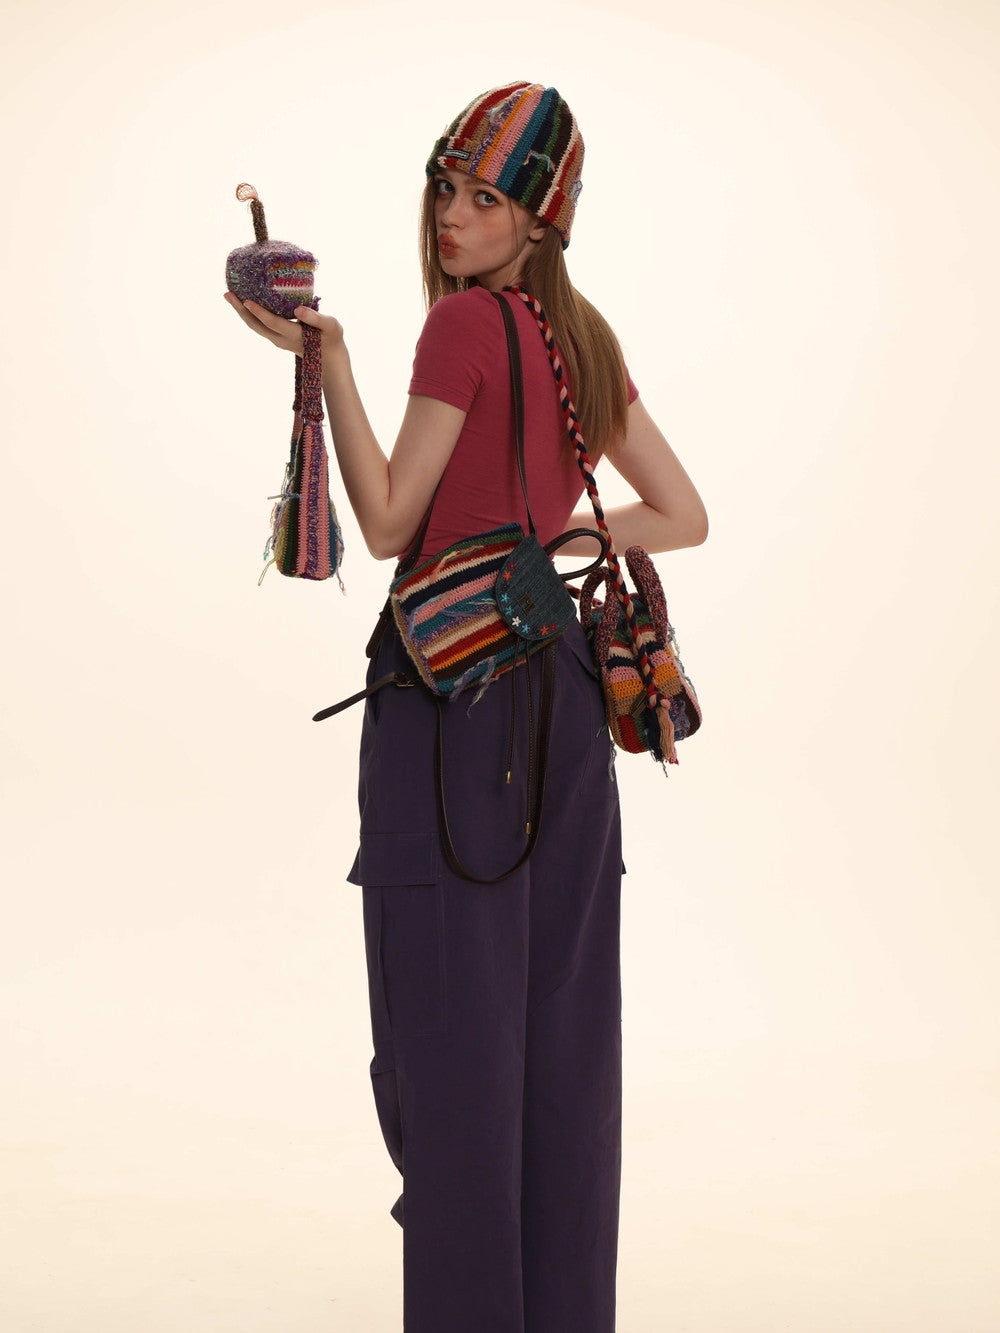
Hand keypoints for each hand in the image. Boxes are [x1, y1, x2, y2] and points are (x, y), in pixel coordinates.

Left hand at [223, 294, 343, 356]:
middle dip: (240, 310)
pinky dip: (249, 315)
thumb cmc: (332, 338)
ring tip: (230, 296)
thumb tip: (297, 309)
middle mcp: (281, 339)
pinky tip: (244, 303)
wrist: (328, 359)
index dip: (259, 312)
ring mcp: (277, 340)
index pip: (273, 323)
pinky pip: (259, 325)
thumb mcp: (331, 326)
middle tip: (227, 294)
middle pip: (256, 325)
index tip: (246, 300)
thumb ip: (316, 318)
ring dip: (241, 312)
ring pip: (255, 326)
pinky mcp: (276, 337)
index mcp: (294, 335)